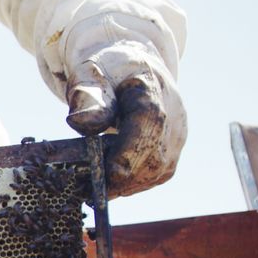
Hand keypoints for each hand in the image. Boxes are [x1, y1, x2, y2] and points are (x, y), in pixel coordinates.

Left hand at [63, 35, 186, 197]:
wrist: (130, 67)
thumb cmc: (105, 71)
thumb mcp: (88, 74)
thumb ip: (86, 96)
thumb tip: (79, 122)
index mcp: (151, 85)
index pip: (149, 121)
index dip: (130, 151)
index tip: (106, 174)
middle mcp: (174, 110)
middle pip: (156, 154)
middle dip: (123, 177)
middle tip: (89, 191)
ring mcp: (179, 131)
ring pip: (159, 170)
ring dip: (128, 185)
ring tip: (96, 189)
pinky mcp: (176, 147)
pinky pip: (159, 173)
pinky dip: (134, 183)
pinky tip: (112, 183)